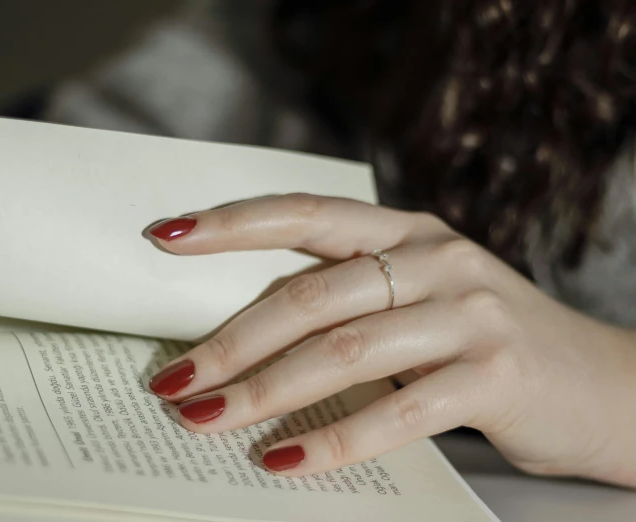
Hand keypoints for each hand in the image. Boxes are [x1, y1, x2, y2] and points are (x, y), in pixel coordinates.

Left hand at [145, 194, 635, 487]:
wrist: (598, 384)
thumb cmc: (483, 343)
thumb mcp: (418, 301)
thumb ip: (350, 303)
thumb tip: (245, 338)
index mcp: (408, 232)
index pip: (306, 213)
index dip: (233, 223)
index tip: (166, 235)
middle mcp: (435, 259)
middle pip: (310, 295)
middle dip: (232, 341)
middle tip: (174, 380)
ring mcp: (467, 314)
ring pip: (342, 350)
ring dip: (263, 392)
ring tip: (205, 421)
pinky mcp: (492, 374)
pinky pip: (395, 410)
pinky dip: (333, 440)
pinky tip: (283, 463)